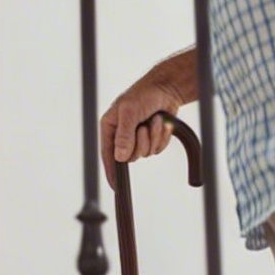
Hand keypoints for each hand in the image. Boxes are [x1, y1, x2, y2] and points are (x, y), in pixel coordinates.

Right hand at [99, 61, 191, 187]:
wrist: (166, 88)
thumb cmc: (144, 94)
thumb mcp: (130, 111)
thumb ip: (124, 134)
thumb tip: (119, 157)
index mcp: (110, 127)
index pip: (108, 154)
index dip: (111, 171)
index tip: (115, 186)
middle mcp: (122, 134)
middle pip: (130, 156)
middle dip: (141, 143)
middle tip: (144, 127)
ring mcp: (138, 137)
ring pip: (146, 153)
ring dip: (154, 137)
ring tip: (155, 120)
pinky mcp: (152, 138)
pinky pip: (157, 149)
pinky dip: (162, 137)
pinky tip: (161, 123)